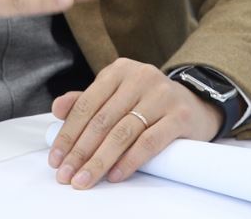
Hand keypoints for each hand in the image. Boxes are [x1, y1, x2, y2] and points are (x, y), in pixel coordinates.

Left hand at [47, 58, 223, 188]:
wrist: (195, 104)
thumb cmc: (147, 103)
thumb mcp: (117, 95)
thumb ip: (87, 101)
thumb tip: (56, 109)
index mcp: (119, 70)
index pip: (86, 104)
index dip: (68, 134)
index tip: (56, 160)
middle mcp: (140, 77)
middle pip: (102, 120)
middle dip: (80, 152)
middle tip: (67, 176)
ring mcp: (162, 95)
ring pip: (123, 132)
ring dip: (100, 160)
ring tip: (86, 179)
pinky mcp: (180, 115)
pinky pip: (150, 141)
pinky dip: (130, 160)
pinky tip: (116, 175)